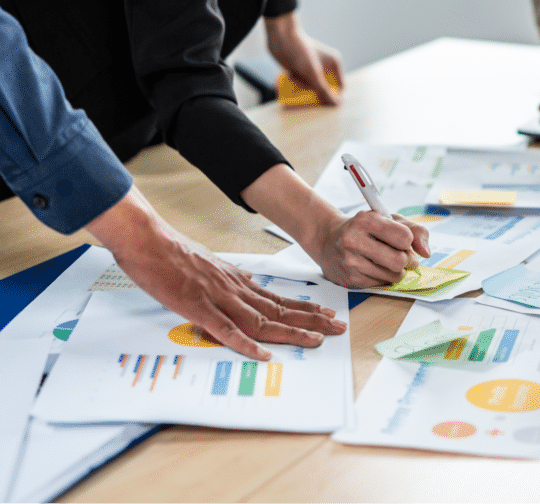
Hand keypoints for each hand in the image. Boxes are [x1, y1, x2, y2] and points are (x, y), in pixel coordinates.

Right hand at [87, 187, 346, 360]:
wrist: (148, 241)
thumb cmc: (174, 254)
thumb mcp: (211, 264)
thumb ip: (232, 276)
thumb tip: (251, 280)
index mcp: (237, 282)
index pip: (278, 299)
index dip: (304, 309)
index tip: (327, 315)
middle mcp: (235, 290)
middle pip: (279, 310)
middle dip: (311, 321)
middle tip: (338, 328)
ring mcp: (218, 299)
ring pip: (261, 320)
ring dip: (290, 332)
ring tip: (316, 340)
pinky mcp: (198, 308)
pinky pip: (225, 329)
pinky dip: (245, 343)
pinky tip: (263, 353)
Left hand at [265, 11, 343, 105]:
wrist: (280, 38)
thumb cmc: (300, 52)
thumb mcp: (314, 74)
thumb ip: (325, 91)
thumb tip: (338, 104)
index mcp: (334, 65)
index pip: (339, 87)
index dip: (331, 95)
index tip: (320, 98)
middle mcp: (326, 67)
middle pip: (324, 89)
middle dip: (313, 90)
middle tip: (305, 85)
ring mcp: (313, 69)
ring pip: (312, 87)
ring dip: (303, 86)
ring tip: (297, 76)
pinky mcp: (301, 70)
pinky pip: (302, 83)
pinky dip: (296, 82)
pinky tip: (291, 74)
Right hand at [312, 210, 430, 288]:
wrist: (327, 239)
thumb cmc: (363, 228)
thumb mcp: (388, 219)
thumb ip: (414, 230)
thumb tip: (426, 252)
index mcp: (366, 220)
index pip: (404, 237)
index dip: (408, 241)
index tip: (402, 240)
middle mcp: (354, 240)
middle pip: (400, 261)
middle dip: (405, 260)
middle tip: (399, 255)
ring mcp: (351, 261)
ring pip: (393, 276)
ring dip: (396, 271)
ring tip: (385, 261)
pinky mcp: (350, 279)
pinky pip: (381, 284)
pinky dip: (383, 278)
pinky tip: (372, 267)